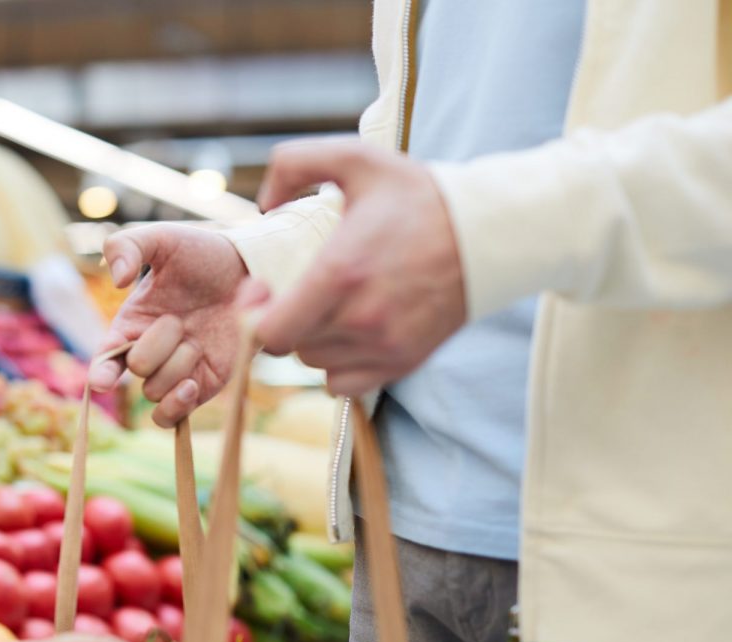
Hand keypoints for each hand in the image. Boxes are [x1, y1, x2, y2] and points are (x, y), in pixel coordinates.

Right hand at [89, 224, 248, 426]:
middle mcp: (149, 353)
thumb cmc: (203, 254)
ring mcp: (175, 372)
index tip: (103, 380)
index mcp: (130, 324)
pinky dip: (177, 406)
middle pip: (138, 371)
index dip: (100, 373)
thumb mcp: (163, 239)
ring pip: (156, 393)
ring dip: (178, 366)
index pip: (104, 359)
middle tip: (179, 320)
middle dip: (158, 346)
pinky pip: (174, 417)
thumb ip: (127, 245)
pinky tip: (193, 384)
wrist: (251, 270)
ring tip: (198, 340)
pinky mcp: (202, 386)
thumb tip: (117, 280)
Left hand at [253, 139, 466, 395]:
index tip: (266, 291)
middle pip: (289, 348)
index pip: (270, 333)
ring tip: (329, 306)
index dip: (255, 316)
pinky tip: (348, 331)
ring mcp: (385, 346)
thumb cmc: (419, 196)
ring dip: (312, 340)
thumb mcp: (357, 157)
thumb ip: (295, 162)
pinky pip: (344, 383)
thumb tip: (264, 203)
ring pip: (316, 364)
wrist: (488, 232)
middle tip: (299, 291)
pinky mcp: (404, 362)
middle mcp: (361, 319)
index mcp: (340, 274)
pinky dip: (338, 364)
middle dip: (285, 320)